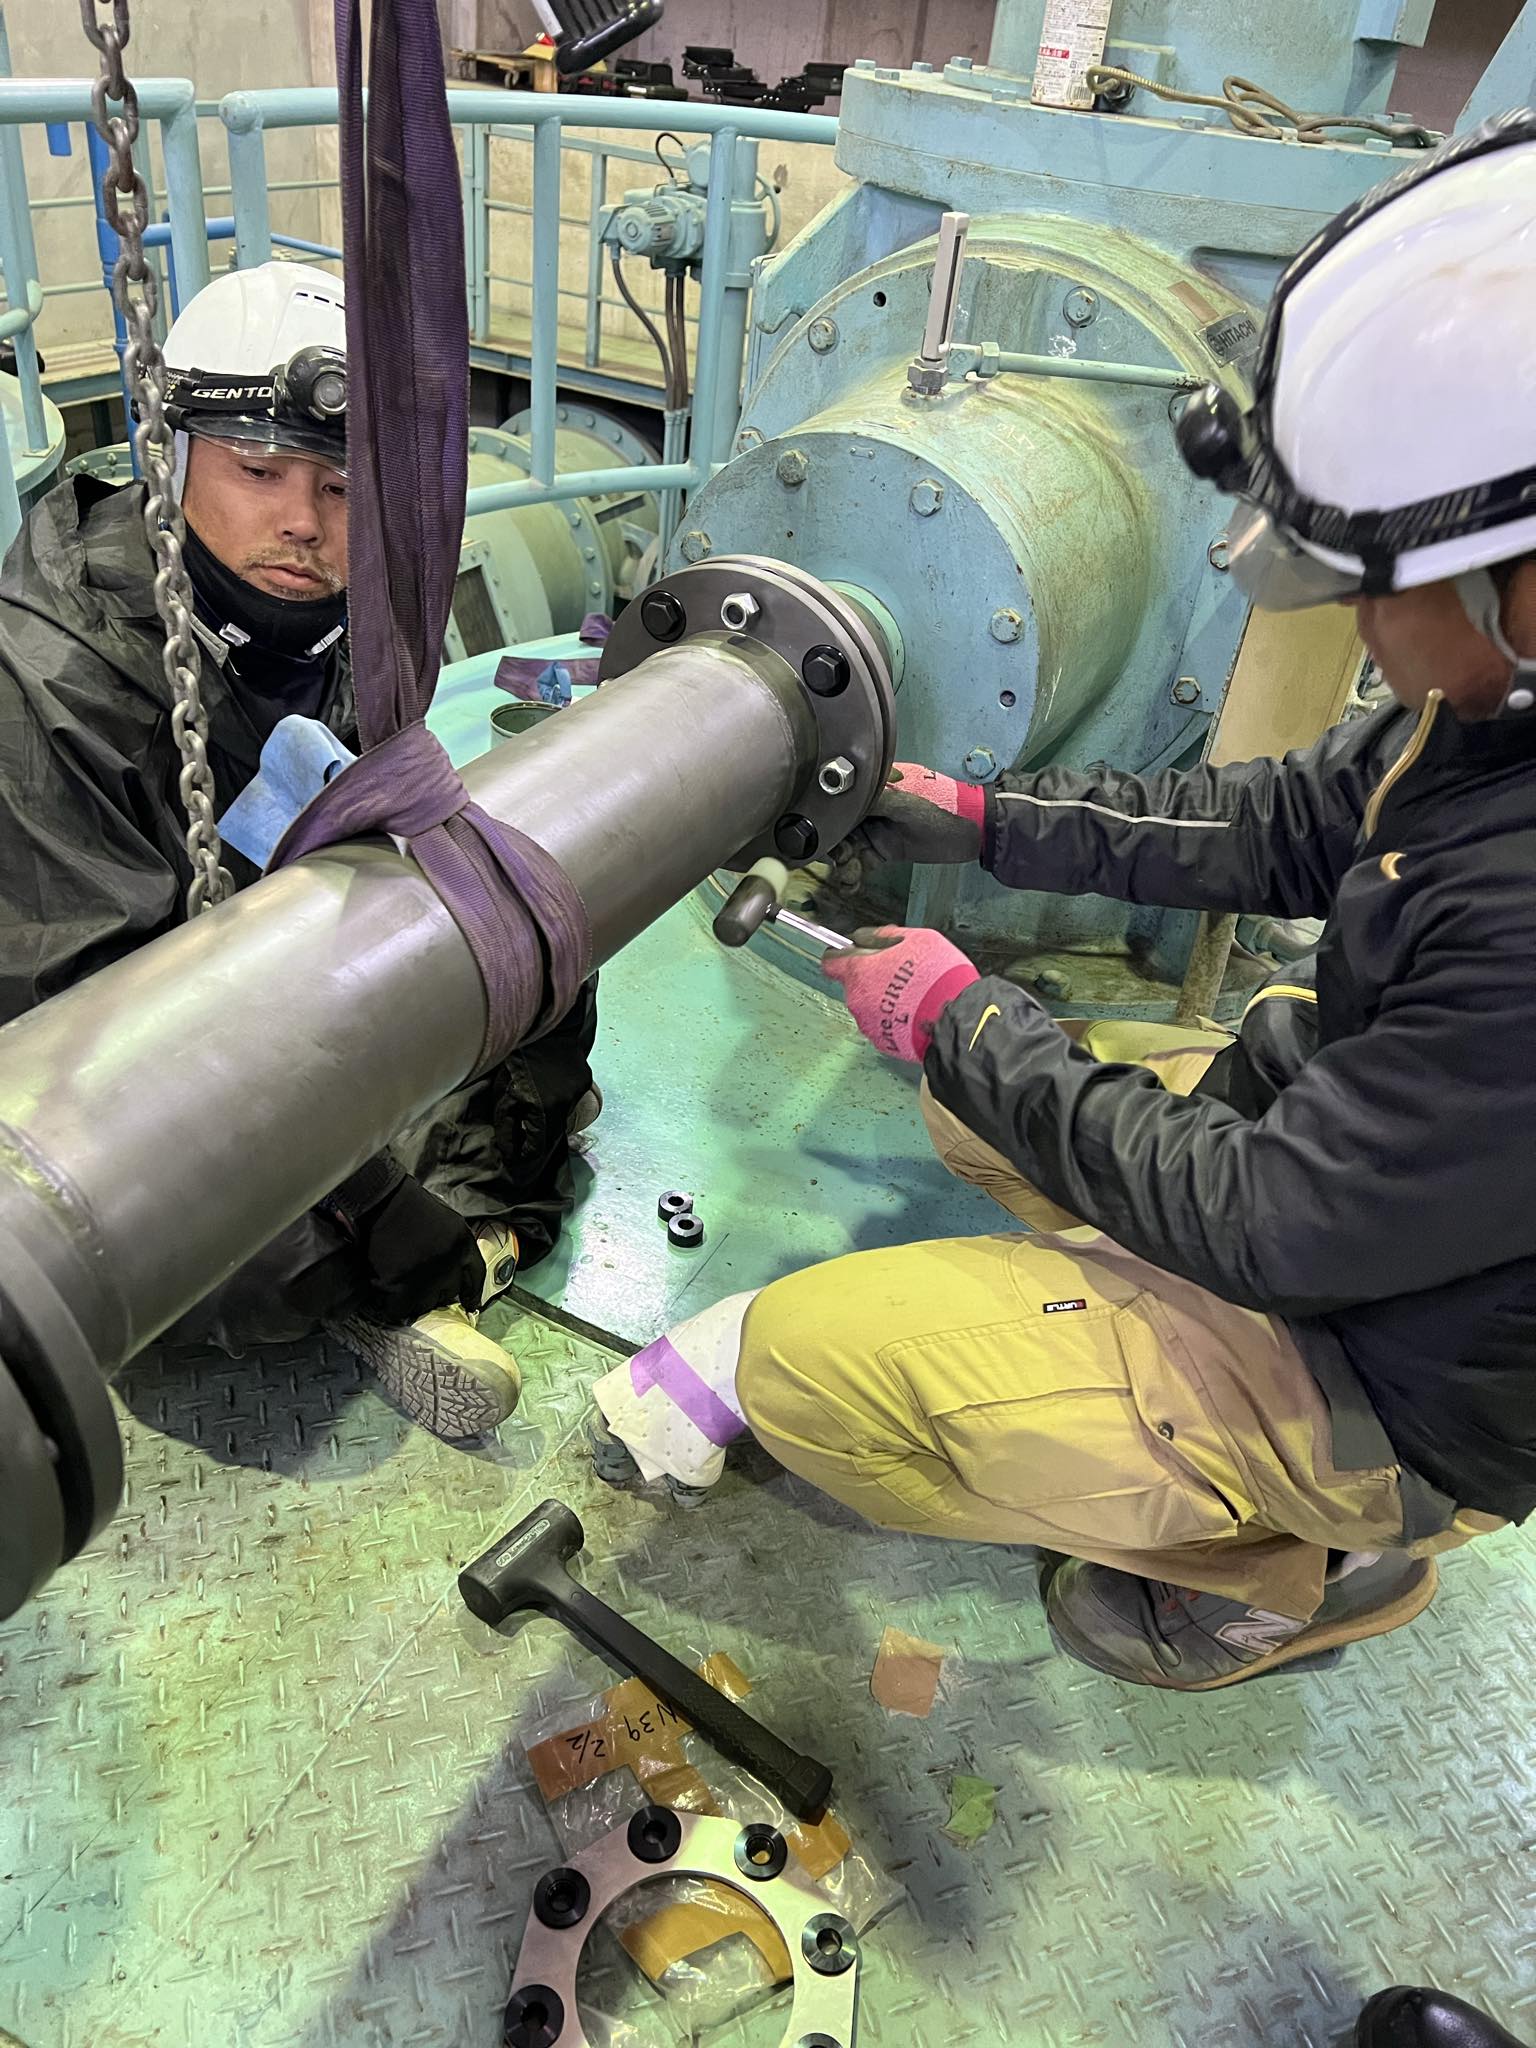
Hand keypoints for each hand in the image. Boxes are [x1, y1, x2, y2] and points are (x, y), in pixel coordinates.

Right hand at [354, 1174, 483, 1320]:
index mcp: (464, 1244)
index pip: (476, 1276)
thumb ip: (455, 1246)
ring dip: (415, 1300)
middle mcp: (451, 1263)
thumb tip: (455, 1271)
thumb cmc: (412, 1206)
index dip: (472, 1293)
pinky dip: (393, 1307)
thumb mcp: (448, 1222)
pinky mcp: (403, 1287)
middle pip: (450, 1293)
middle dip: (437, 1292)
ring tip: (402, 1287)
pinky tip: (388, 1300)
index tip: (470, 1304)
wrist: (382, 1202)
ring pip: (427, 1304)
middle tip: (420, 1285)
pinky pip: (400, 1310)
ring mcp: (428, 1277)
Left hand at [823, 925, 978, 1061]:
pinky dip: (895, 1020)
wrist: (954, 1017)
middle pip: (854, 985)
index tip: (854, 954)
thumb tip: (870, 936)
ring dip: (884, 1000)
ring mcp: (869, 1024)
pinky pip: (883, 1026)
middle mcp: (857, 1000)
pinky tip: (914, 1012)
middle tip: (898, 974)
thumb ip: (884, 936)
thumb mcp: (914, 938)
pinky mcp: (884, 1042)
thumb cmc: (936, 978)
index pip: (831, 962)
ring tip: (912, 995)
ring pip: (869, 1007)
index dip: (842, 956)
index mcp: (859, 972)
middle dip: (872, 979)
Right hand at [829, 763, 984, 886]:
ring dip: (842, 865)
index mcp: (871, 789)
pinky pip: (859, 864)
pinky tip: (850, 885)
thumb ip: (872, 802)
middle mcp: (867, 810)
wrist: (966, 835)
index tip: (822, 837)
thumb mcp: (903, 804)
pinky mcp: (881, 851)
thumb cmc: (940, 809)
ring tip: (848, 877)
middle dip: (833, 847)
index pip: (839, 801)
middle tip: (838, 862)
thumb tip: (841, 800)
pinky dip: (852, 875)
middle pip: (837, 828)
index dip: (827, 819)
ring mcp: (873, 831)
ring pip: (845, 849)